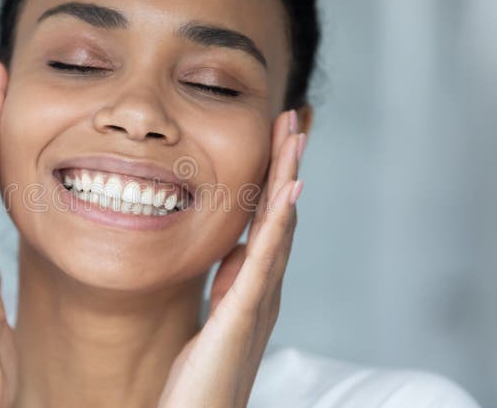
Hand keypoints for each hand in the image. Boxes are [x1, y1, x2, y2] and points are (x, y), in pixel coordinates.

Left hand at [158, 110, 305, 407]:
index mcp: (252, 286)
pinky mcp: (243, 314)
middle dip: (287, 165)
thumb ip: (229, 283)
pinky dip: (278, 224)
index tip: (277, 137)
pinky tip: (288, 191)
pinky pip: (263, 261)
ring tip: (295, 138)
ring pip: (278, 228)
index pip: (267, 221)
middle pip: (280, 215)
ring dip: (287, 179)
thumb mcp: (216, 317)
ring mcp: (258, 300)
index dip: (274, 177)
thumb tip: (234, 250)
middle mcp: (263, 288)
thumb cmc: (201, 378)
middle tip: (295, 119)